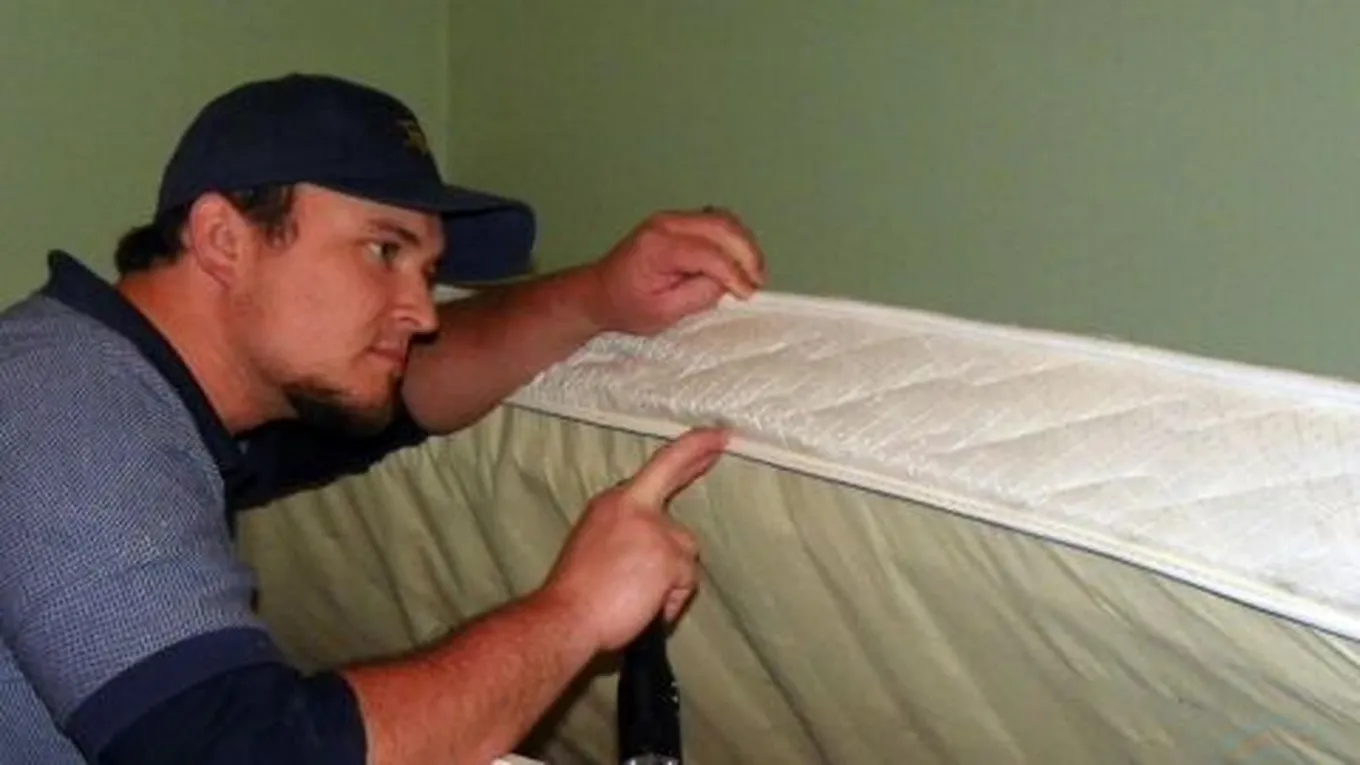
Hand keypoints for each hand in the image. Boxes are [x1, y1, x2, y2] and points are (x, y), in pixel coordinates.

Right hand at [539, 427, 728, 653]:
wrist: (566, 617)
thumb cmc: (577, 594)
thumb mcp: (596, 545)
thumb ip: (629, 534)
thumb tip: (655, 550)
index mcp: (613, 503)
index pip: (657, 466)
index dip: (689, 448)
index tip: (712, 436)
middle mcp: (632, 504)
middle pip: (674, 472)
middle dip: (700, 452)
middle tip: (723, 437)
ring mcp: (653, 527)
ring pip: (685, 550)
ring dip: (671, 578)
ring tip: (636, 599)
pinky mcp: (669, 553)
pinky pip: (686, 581)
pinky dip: (671, 599)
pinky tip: (645, 607)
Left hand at [585, 208, 766, 335]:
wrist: (600, 291)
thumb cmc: (627, 307)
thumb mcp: (663, 313)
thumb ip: (697, 295)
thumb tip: (727, 282)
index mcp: (658, 247)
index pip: (708, 253)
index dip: (734, 273)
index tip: (748, 294)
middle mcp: (666, 224)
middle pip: (720, 226)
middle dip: (746, 253)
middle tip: (758, 282)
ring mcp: (672, 218)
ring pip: (722, 218)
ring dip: (744, 243)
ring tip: (753, 272)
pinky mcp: (678, 221)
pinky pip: (714, 220)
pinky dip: (733, 237)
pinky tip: (739, 258)